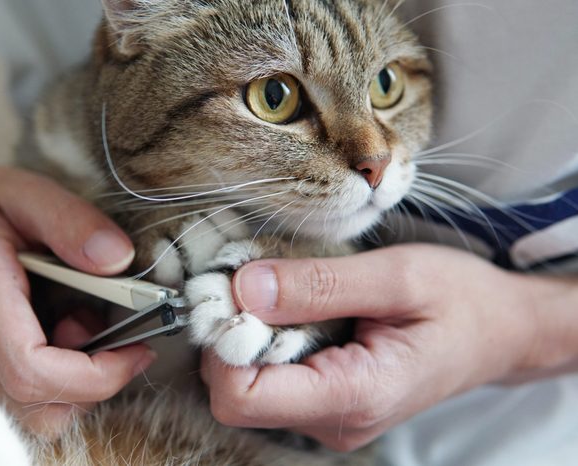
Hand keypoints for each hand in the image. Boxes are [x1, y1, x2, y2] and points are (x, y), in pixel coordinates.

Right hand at [0, 159, 155, 435]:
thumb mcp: (24, 191)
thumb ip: (71, 221)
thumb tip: (119, 259)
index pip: (30, 371)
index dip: (94, 375)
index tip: (136, 349)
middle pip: (36, 403)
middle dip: (94, 382)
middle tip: (115, 334)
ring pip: (32, 406)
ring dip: (78, 376)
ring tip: (82, 318)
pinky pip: (24, 390)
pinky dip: (61, 370)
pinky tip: (64, 323)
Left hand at [200, 244, 572, 450]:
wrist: (498, 331)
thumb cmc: (460, 300)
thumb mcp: (396, 276)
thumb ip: (318, 286)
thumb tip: (243, 288)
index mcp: (354, 396)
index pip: (241, 396)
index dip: (223, 342)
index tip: (235, 289)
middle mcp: (333, 420)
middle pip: (234, 392)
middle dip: (230, 333)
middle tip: (253, 277)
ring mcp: (327, 415)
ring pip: (246, 385)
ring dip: (249, 332)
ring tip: (282, 288)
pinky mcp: (324, 401)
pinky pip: (270, 376)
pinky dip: (267, 337)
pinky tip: (294, 306)